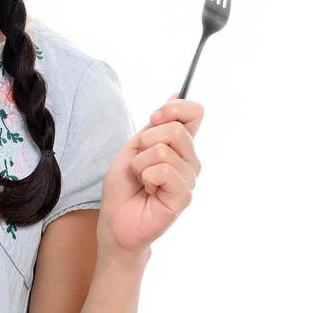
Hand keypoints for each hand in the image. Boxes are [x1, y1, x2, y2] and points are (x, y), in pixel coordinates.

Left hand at [98, 92, 203, 254]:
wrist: (116, 219)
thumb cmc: (125, 185)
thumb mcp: (135, 147)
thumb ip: (156, 124)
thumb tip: (178, 93)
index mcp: (181, 146)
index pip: (195, 112)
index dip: (174, 108)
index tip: (153, 118)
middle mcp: (190, 160)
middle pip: (176, 130)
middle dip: (145, 143)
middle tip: (139, 163)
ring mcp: (189, 179)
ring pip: (163, 151)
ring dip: (140, 164)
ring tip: (142, 181)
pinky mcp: (184, 196)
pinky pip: (163, 171)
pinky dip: (146, 178)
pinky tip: (149, 191)